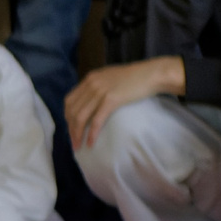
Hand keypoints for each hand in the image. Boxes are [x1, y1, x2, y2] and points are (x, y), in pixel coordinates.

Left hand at [63, 57, 183, 149]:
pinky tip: (90, 143)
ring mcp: (100, 91)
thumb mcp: (110, 78)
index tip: (71, 128)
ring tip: (78, 146)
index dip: (67, 117)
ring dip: (77, 134)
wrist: (152, 74)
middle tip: (73, 142)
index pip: (69, 100)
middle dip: (70, 129)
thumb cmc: (136, 78)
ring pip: (81, 117)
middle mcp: (91, 84)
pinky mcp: (111, 99)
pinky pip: (97, 120)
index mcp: (90, 78)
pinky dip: (92, 134)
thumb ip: (99, 86)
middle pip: (72, 111)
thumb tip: (91, 102)